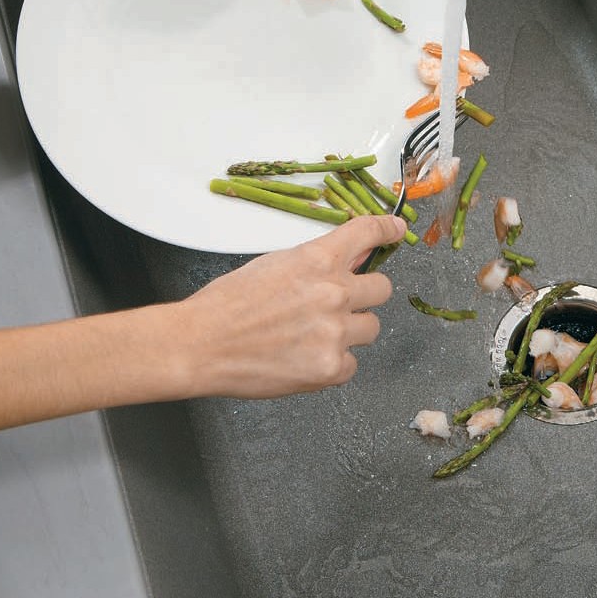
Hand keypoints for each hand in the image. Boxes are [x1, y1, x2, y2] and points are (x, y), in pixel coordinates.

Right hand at [170, 214, 406, 398]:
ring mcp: (335, 332)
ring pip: (371, 328)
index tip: (397, 230)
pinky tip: (305, 359)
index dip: (387, 229)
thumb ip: (317, 263)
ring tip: (312, 336)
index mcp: (317, 259)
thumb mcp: (274, 264)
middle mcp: (334, 293)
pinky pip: (352, 364)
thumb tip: (351, 259)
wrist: (199, 344)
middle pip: (382, 288)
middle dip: (364, 295)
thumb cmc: (227, 304)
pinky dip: (334, 364)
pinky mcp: (330, 368)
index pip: (367, 232)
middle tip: (339, 305)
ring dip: (350, 331)